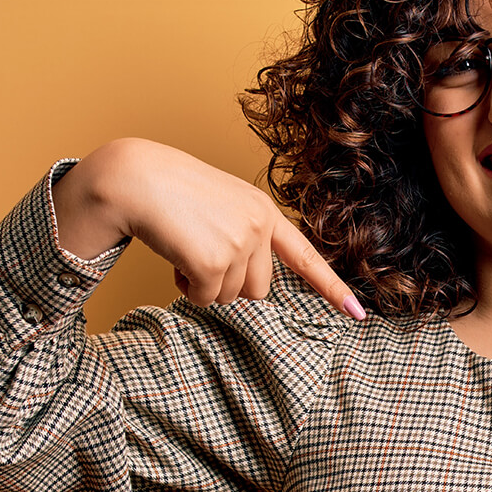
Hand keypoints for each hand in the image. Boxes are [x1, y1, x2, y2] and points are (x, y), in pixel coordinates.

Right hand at [53, 138, 363, 317]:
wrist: (134, 178)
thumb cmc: (169, 193)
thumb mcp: (219, 209)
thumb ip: (243, 239)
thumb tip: (250, 287)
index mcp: (263, 211)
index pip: (304, 256)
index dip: (330, 287)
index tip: (357, 313)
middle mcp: (259, 225)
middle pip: (259, 290)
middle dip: (229, 284)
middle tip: (199, 254)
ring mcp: (240, 243)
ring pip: (231, 297)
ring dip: (205, 285)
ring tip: (184, 249)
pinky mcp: (215, 260)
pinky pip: (206, 298)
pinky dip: (187, 288)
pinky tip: (175, 258)